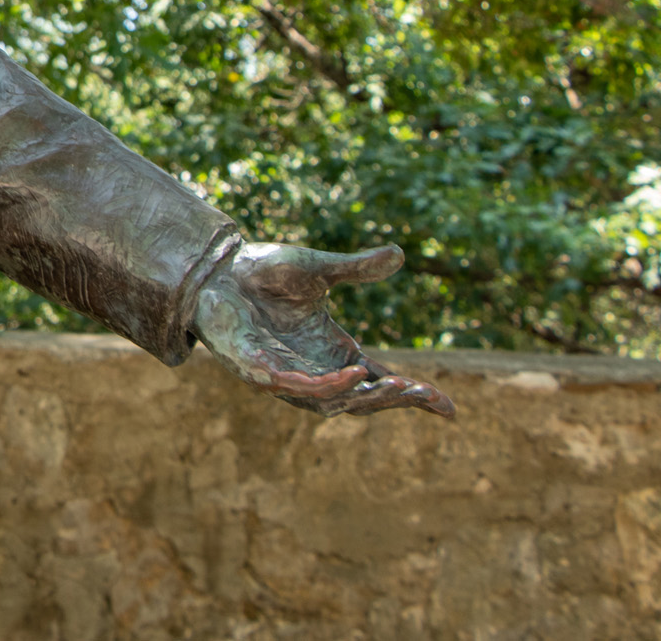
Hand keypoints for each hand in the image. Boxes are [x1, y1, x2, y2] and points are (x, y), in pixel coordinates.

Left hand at [192, 242, 453, 417]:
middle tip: (424, 392)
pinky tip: (349, 376)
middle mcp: (311, 369)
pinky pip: (294, 387)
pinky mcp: (256, 370)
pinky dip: (323, 386)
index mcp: (331, 351)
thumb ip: (357, 269)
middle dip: (394, 399)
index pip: (377, 382)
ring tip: (397, 385)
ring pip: (331, 402)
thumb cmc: (262, 272)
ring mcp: (284, 374)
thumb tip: (398, 254)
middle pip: (360, 399)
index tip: (450, 409)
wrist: (214, 268)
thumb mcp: (317, 270)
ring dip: (364, 396)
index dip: (413, 396)